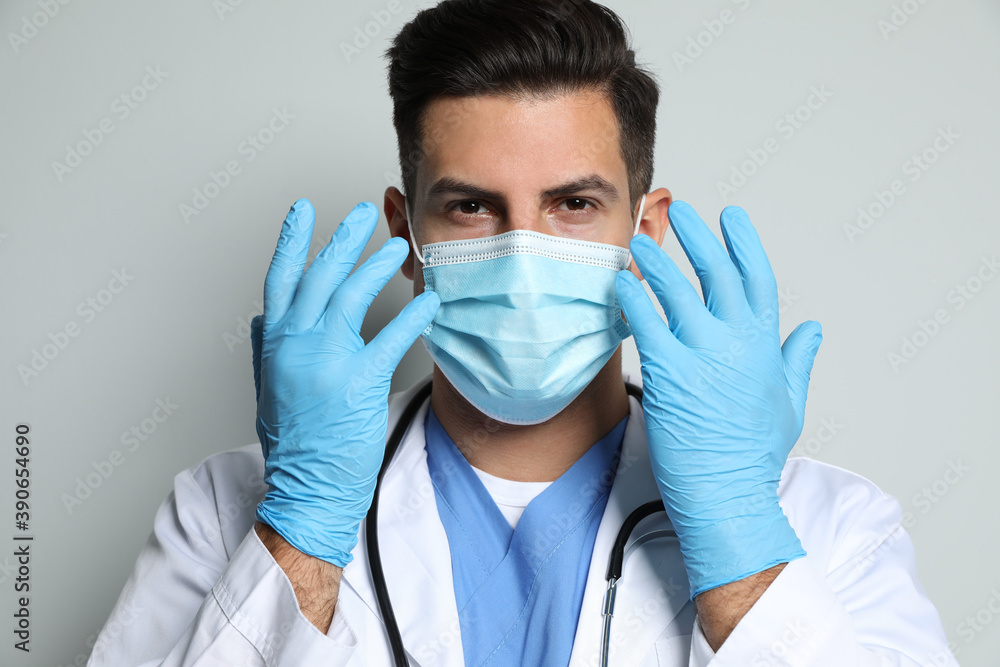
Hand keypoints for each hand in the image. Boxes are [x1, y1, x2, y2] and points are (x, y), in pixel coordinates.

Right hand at [251, 199, 438, 566]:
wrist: (307, 489)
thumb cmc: (293, 444)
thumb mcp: (267, 390)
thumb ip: (266, 350)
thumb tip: (263, 319)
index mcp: (275, 344)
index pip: (280, 279)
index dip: (291, 240)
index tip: (303, 209)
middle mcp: (295, 345)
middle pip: (319, 276)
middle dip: (342, 238)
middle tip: (364, 211)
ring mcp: (325, 362)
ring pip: (351, 296)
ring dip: (376, 264)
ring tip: (398, 244)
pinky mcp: (358, 382)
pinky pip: (390, 337)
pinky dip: (412, 314)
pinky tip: (429, 299)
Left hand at [615, 201, 821, 598]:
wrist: (728, 496)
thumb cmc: (753, 455)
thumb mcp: (790, 403)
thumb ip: (798, 359)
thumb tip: (813, 328)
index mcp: (766, 346)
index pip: (758, 279)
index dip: (744, 243)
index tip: (731, 216)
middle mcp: (737, 344)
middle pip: (717, 274)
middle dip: (699, 237)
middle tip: (680, 210)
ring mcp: (703, 357)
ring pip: (678, 292)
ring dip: (657, 261)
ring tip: (638, 240)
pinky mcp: (670, 374)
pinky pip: (646, 324)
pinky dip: (632, 299)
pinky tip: (619, 282)